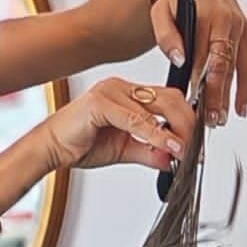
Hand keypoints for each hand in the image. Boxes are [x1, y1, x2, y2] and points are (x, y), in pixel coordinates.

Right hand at [42, 77, 194, 173]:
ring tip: (184, 151)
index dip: (187, 120)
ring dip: (175, 131)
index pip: (170, 99)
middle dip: (188, 124)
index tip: (196, 144)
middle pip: (170, 98)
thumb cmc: (80, 144)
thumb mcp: (125, 150)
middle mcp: (122, 87)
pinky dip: (154, 134)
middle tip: (195, 150)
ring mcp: (111, 91)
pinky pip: (135, 119)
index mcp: (128, 93)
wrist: (50, 149)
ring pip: (157, 105)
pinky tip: (166, 147)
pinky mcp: (100, 102)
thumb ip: (149, 151)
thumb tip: (173, 159)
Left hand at [150, 0, 246, 124]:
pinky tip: (239, 106)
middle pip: (223, 65)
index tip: (193, 104)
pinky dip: (243, 86)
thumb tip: (180, 60)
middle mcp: (228, 21)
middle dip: (217, 95)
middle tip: (210, 120)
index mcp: (207, 15)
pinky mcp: (245, 31)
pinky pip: (246, 62)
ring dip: (229, 95)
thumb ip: (167, 36)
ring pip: (236, 67)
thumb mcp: (160, 11)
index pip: (205, 56)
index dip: (200, 82)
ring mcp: (239, 26)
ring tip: (220, 118)